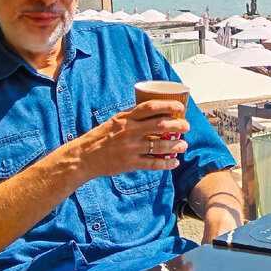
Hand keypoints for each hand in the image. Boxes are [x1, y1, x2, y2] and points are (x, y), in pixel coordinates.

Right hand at [74, 100, 190, 180]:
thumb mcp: (115, 120)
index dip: (167, 106)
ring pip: (159, 146)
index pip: (150, 107)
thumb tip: (154, 110)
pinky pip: (153, 164)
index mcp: (126, 118)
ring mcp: (130, 148)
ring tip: (184, 145)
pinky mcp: (130, 164)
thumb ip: (133, 116)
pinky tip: (174, 162)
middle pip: (159, 125)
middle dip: (177, 125)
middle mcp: (129, 131)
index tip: (180, 107)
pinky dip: (166, 164)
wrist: (84, 156)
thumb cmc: (101, 136)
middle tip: (186, 126)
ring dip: (175, 145)